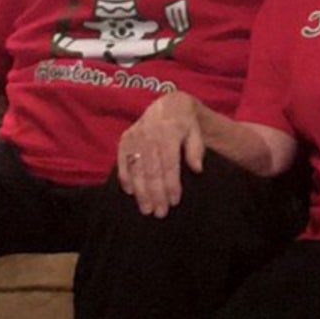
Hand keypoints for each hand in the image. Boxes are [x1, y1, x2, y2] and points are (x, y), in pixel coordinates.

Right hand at [115, 92, 204, 217]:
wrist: (168, 105)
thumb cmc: (185, 124)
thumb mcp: (196, 132)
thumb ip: (196, 149)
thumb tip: (197, 169)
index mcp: (169, 132)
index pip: (169, 163)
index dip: (171, 184)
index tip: (174, 201)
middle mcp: (149, 134)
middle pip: (151, 169)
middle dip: (155, 194)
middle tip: (160, 213)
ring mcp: (135, 137)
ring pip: (136, 169)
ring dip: (140, 191)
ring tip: (146, 209)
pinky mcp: (125, 140)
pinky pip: (122, 161)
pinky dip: (125, 178)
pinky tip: (130, 192)